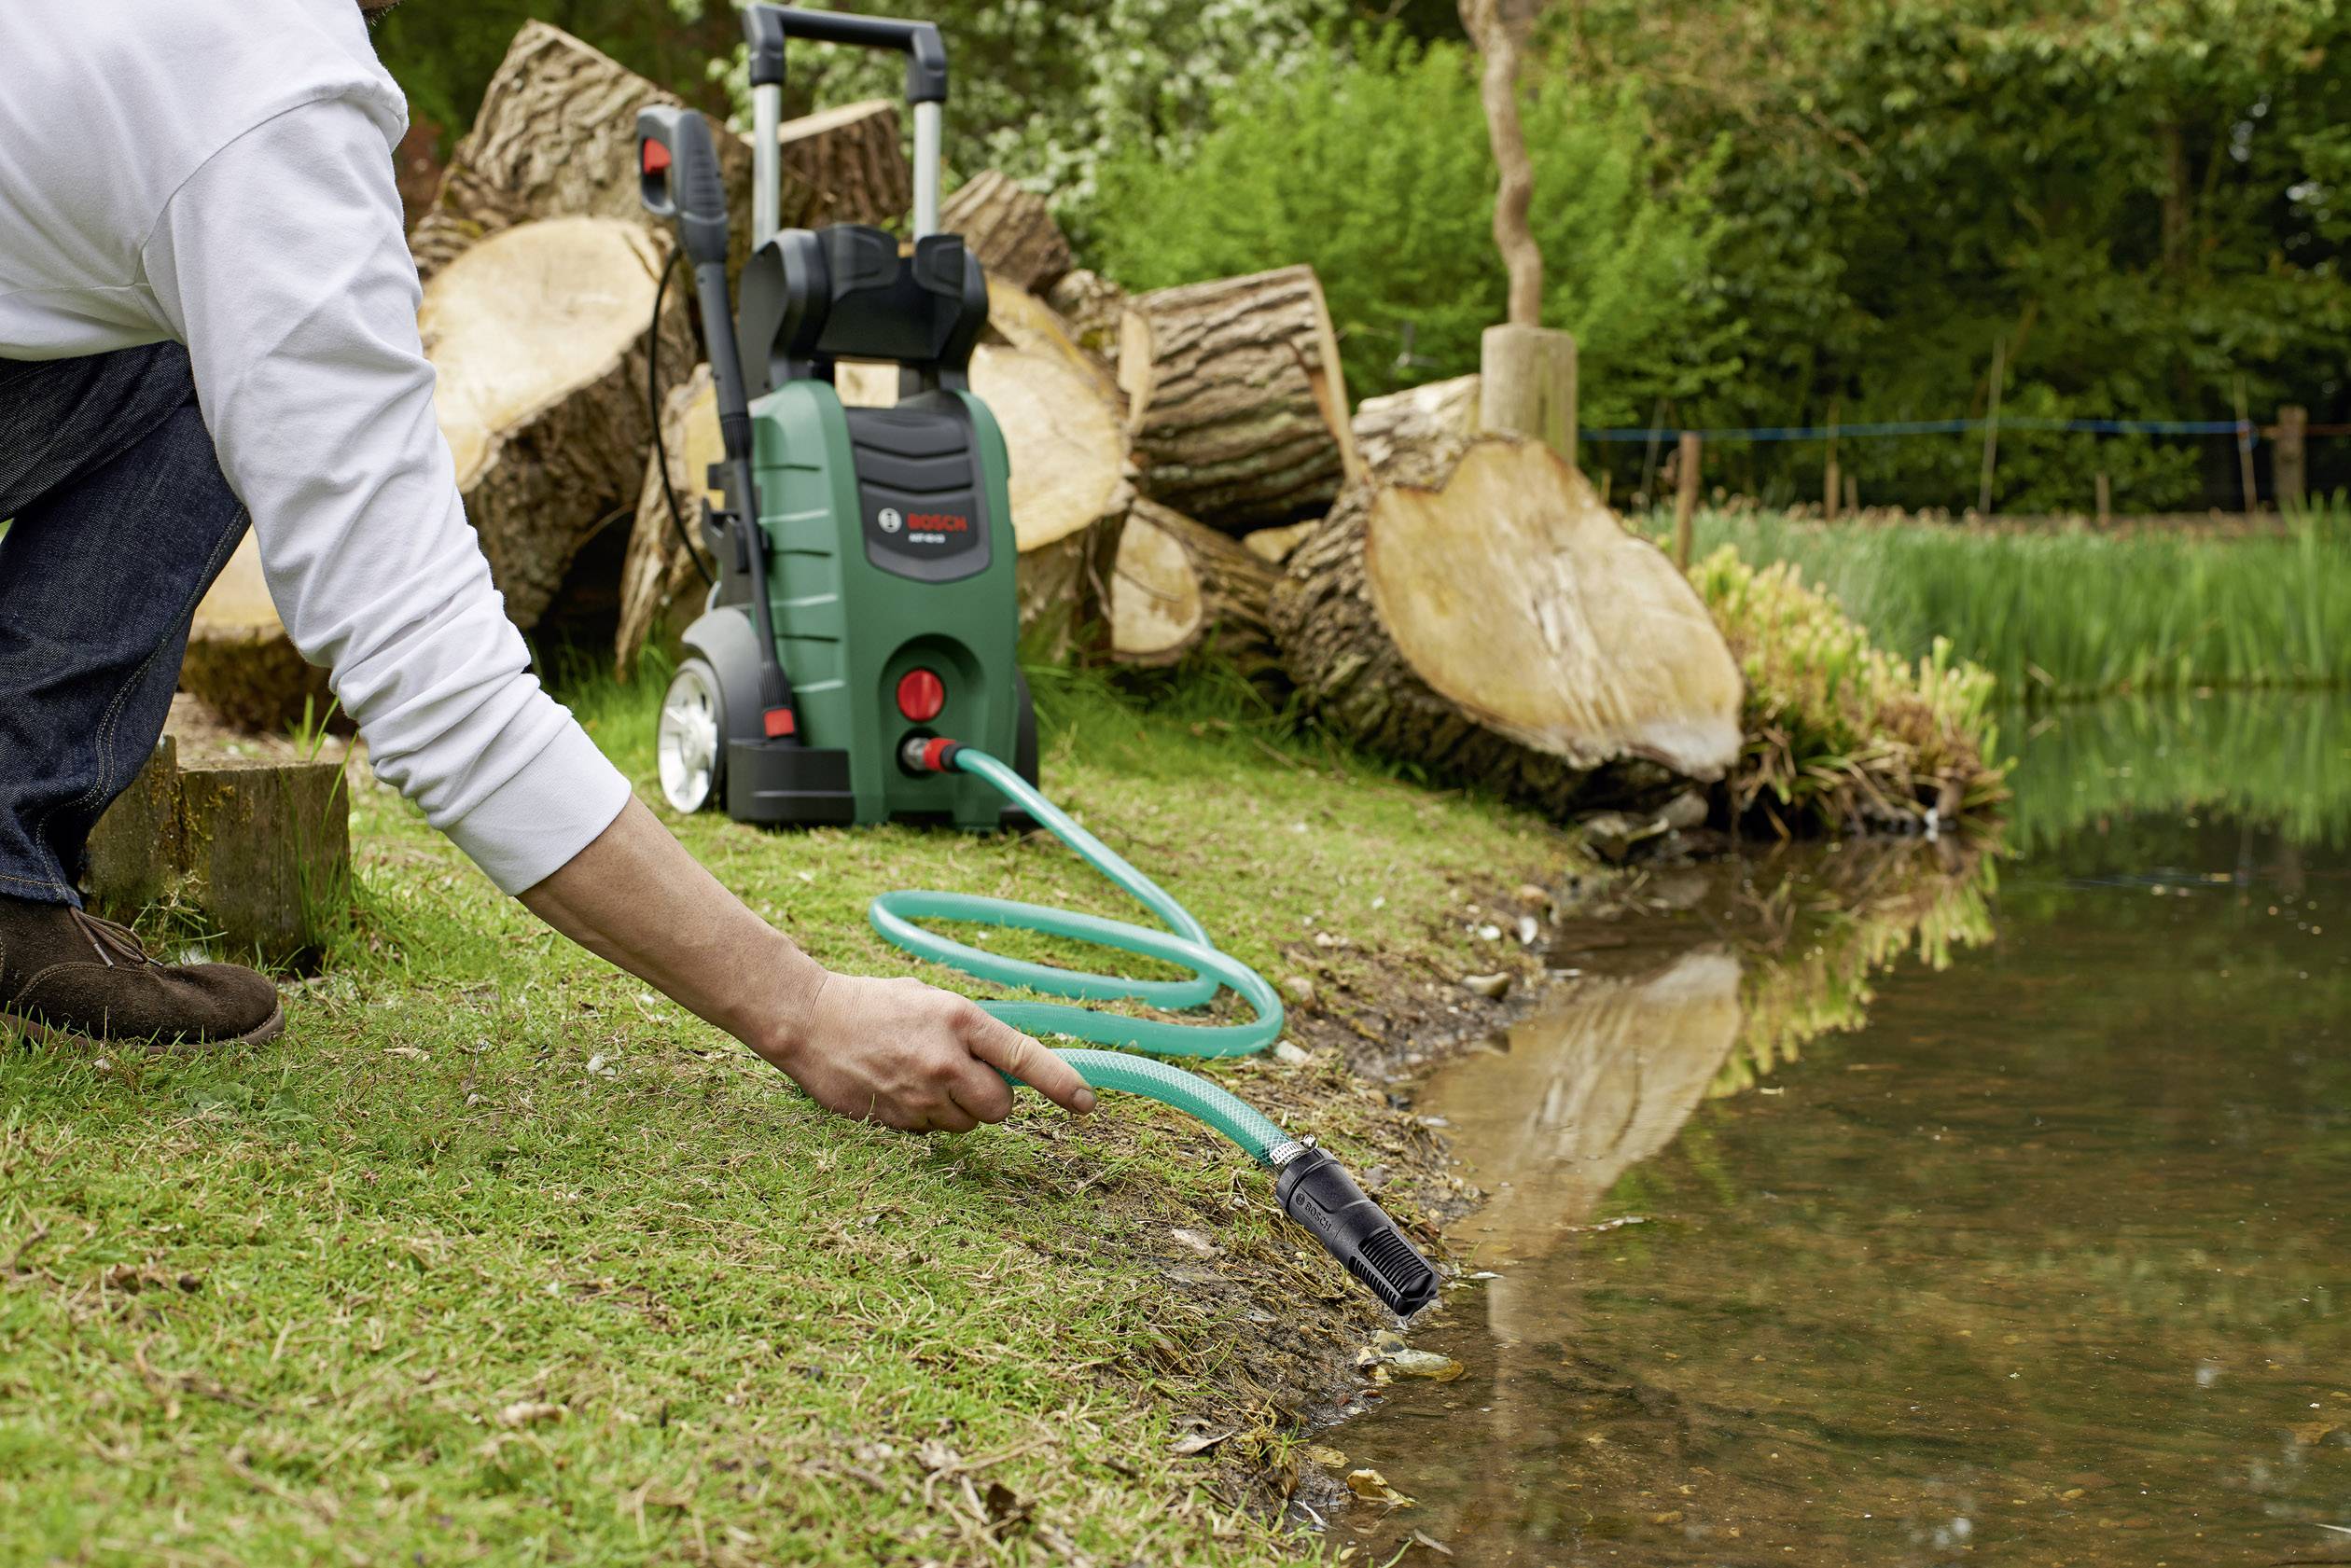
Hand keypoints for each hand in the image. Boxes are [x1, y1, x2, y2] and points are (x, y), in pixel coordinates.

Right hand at [764, 971, 1096, 1132]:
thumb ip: (972, 1031)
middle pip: (1000, 1108)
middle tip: (968, 1078)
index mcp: (961, 1020)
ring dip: (956, 1109)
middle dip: (992, 1100)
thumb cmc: (874, 1003)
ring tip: (920, 1076)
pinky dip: (925, 1117)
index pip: (1024, 1058)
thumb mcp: (932, 1000)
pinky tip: (898, 1088)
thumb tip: (1007, 1063)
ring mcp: (919, 1095)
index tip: (1086, 1103)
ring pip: (965, 1125)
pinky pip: (931, 1132)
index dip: (1060, 1083)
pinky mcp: (895, 1120)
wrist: (808, 1020)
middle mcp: (946, 1061)